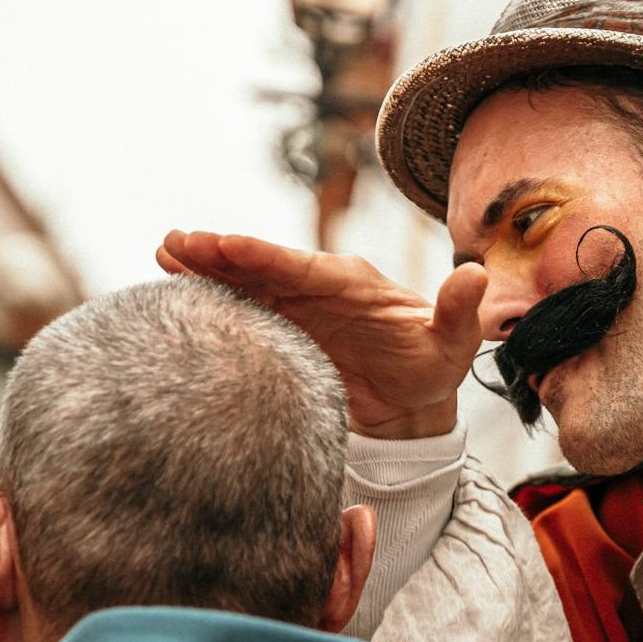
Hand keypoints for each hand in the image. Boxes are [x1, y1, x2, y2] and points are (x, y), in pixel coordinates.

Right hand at [158, 231, 484, 438]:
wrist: (412, 399)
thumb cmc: (433, 365)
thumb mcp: (452, 344)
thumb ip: (458, 313)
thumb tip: (479, 275)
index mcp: (352, 282)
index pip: (302, 266)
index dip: (263, 256)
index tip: (226, 244)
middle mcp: (317, 287)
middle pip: (263, 266)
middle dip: (221, 254)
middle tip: (176, 242)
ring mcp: (295, 306)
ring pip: (244, 283)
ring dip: (204, 270)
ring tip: (163, 255)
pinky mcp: (281, 328)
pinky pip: (241, 308)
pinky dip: (210, 296)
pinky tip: (174, 286)